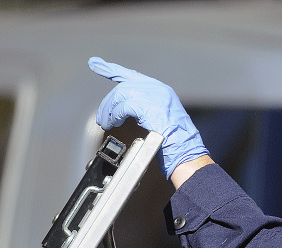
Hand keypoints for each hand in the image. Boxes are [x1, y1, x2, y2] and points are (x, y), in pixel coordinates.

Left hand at [88, 57, 208, 177]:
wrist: (186, 149)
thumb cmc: (175, 141)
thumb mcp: (160, 118)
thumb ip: (144, 108)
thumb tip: (123, 109)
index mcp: (161, 90)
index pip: (131, 75)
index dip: (111, 69)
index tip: (95, 64)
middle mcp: (158, 89)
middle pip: (123, 87)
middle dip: (108, 103)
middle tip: (102, 118)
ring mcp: (154, 96)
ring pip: (121, 95)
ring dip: (109, 111)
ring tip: (106, 123)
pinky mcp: (149, 105)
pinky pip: (124, 106)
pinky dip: (115, 115)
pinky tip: (113, 123)